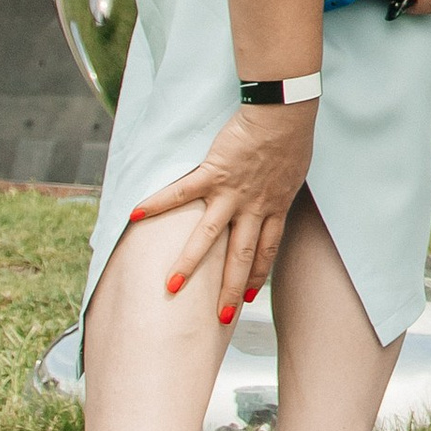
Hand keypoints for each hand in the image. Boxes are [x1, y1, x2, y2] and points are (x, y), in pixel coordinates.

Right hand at [137, 104, 314, 321]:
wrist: (284, 113)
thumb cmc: (292, 137)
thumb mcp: (294, 172)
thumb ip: (281, 188)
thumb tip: (277, 192)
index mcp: (275, 207)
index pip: (266, 251)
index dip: (256, 275)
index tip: (248, 296)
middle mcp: (253, 208)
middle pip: (241, 255)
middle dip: (230, 288)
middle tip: (221, 316)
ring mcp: (232, 192)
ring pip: (209, 235)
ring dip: (190, 263)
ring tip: (172, 286)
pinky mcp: (213, 172)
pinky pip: (182, 192)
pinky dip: (158, 202)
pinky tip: (135, 214)